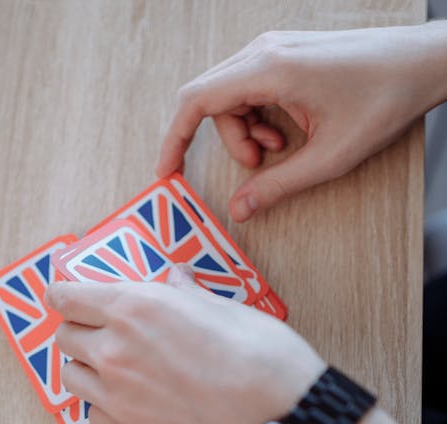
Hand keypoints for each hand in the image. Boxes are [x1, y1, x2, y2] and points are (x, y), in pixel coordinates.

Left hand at [45, 268, 324, 423]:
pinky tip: (136, 404)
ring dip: (88, 369)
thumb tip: (175, 280)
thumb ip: (186, 294)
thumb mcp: (226, 308)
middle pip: (65, 337)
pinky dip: (106, 407)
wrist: (282, 420)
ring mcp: (118, 399)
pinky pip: (95, 416)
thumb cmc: (262, 358)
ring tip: (119, 371)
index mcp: (135, 308)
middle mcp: (115, 352)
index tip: (65, 296)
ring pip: (72, 378)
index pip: (67, 296)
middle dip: (81, 331)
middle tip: (104, 333)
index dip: (64, 294)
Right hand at [157, 23, 446, 221]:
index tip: (167, 171)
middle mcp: (264, 52)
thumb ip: (277, 186)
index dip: (174, 139)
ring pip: (231, 97)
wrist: (420, 63)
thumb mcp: (328, 157)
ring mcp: (274, 50)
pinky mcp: (285, 55)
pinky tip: (287, 131)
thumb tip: (240, 210)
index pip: (196, 101)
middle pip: (211, 101)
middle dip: (226, 140)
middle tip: (260, 164)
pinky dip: (260, 117)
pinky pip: (251, 88)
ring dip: (245, 131)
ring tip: (280, 149)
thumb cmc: (382, 100)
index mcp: (269, 70)